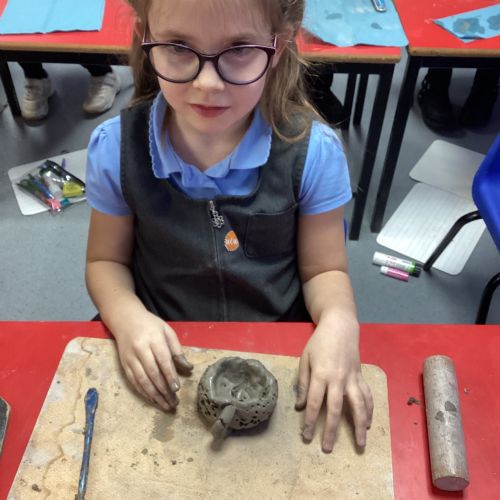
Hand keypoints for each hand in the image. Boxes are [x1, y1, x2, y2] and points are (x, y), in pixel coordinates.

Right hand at [111, 310, 192, 410]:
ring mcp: (130, 358)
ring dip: (154, 395)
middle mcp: (140, 349)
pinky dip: (143, 392)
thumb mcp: (167, 331)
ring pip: (142, 380)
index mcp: (153, 339)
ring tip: (165, 405)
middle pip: (152, 373)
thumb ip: (177, 349)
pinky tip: (152, 400)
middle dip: (164, 390)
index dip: (170, 375)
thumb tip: (188, 368)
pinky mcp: (124, 365)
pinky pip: (133, 382)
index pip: (163, 360)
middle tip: (174, 402)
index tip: (177, 388)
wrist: (125, 319)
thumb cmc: (150, 325)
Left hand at [295, 318, 372, 452]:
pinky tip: (369, 423)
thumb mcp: (305, 358)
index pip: (314, 402)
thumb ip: (303, 382)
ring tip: (361, 443)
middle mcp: (337, 379)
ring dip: (359, 426)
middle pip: (335, 409)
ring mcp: (352, 378)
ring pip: (358, 405)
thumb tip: (299, 405)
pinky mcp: (361, 376)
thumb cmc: (319, 342)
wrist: (340, 326)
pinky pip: (367, 396)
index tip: (306, 437)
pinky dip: (369, 410)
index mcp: (320, 374)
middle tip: (327, 449)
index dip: (309, 421)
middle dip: (331, 430)